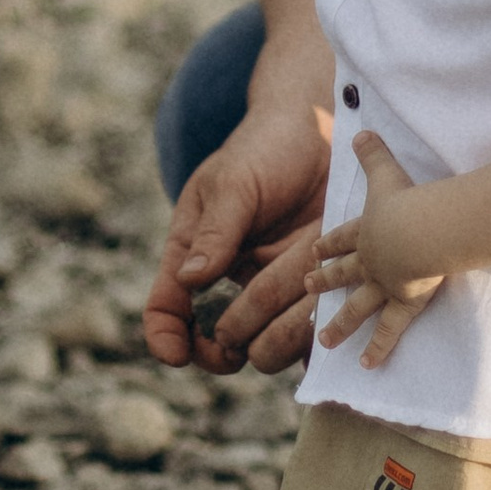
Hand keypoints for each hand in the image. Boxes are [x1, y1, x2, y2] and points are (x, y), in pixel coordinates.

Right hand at [143, 104, 330, 375]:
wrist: (322, 133)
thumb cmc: (265, 150)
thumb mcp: (234, 184)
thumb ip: (216, 231)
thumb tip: (191, 279)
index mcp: (195, 255)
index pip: (168, 308)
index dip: (165, 337)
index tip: (176, 355)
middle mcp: (232, 280)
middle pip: (218, 341)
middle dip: (223, 351)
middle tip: (233, 349)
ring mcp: (275, 287)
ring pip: (269, 341)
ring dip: (276, 339)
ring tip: (291, 321)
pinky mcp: (316, 287)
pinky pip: (313, 327)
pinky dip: (315, 335)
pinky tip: (325, 324)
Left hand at [309, 131, 448, 368]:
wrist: (418, 231)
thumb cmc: (406, 200)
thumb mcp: (385, 170)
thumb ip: (373, 152)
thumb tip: (361, 129)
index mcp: (365, 229)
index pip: (341, 237)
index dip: (328, 244)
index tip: (313, 252)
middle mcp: (370, 260)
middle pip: (343, 272)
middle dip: (325, 281)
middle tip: (307, 287)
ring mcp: (384, 284)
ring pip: (356, 306)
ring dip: (339, 323)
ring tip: (321, 341)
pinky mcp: (404, 303)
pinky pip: (389, 329)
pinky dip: (378, 347)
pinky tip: (365, 364)